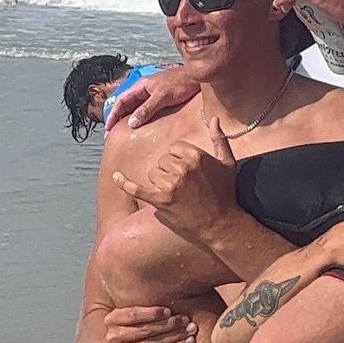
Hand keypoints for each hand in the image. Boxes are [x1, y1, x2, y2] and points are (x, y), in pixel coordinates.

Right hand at [104, 305, 194, 342]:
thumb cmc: (140, 323)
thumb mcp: (138, 311)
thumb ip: (146, 300)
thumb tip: (168, 282)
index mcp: (112, 320)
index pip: (132, 315)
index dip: (152, 313)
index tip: (169, 311)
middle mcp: (113, 338)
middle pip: (145, 330)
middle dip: (169, 324)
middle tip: (186, 319)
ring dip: (176, 336)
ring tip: (191, 330)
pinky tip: (187, 342)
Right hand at [108, 65, 195, 131]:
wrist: (198, 78)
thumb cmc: (181, 82)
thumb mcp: (162, 96)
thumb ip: (147, 108)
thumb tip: (131, 122)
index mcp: (141, 86)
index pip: (121, 100)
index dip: (113, 114)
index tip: (108, 128)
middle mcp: (143, 90)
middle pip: (125, 105)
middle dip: (117, 118)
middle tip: (112, 134)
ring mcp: (151, 95)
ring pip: (134, 108)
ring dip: (128, 119)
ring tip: (123, 133)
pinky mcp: (160, 100)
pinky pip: (145, 110)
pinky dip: (139, 118)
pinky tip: (140, 127)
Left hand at [110, 118, 238, 246]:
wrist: (221, 223)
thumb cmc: (224, 192)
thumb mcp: (228, 162)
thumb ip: (220, 139)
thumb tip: (215, 119)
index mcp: (196, 155)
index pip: (174, 148)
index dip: (179, 158)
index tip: (188, 171)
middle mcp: (181, 168)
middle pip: (163, 160)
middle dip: (170, 170)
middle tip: (184, 185)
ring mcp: (170, 185)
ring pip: (153, 173)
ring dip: (161, 182)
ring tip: (177, 193)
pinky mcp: (161, 201)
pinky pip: (137, 189)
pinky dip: (124, 183)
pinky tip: (115, 177)